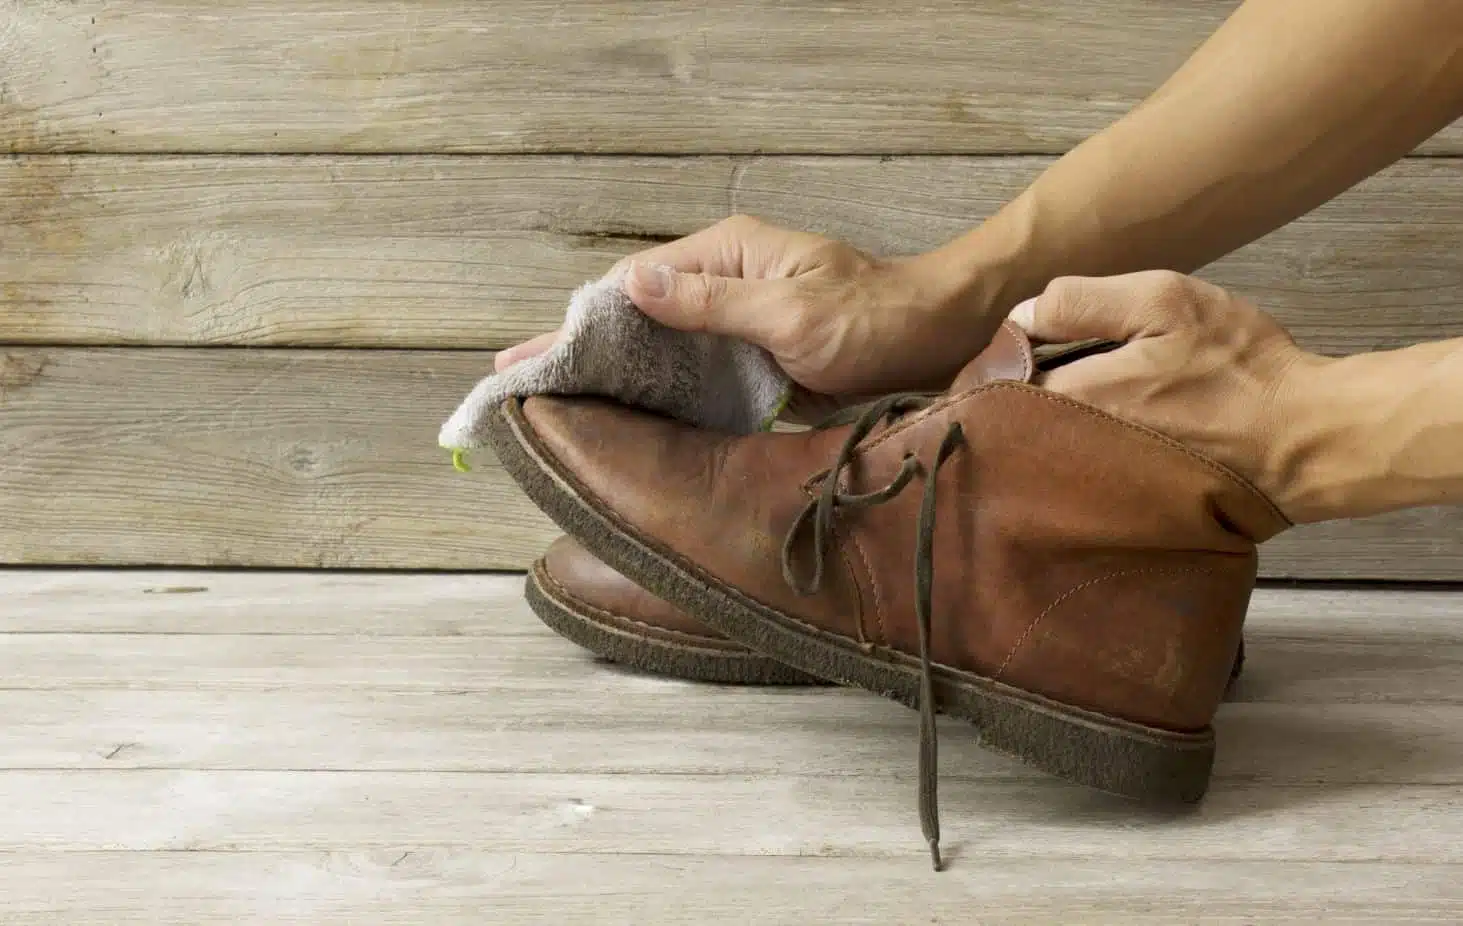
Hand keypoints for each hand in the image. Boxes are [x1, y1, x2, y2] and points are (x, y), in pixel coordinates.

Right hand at [495, 215, 1001, 402]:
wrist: (938, 338)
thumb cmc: (876, 321)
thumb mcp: (793, 313)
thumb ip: (712, 303)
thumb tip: (634, 283)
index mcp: (727, 254)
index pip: (634, 283)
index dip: (580, 321)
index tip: (531, 354)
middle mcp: (725, 278)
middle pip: (637, 310)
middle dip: (581, 345)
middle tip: (518, 379)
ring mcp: (737, 316)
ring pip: (660, 341)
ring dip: (612, 368)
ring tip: (552, 399)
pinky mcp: (753, 352)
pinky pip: (693, 367)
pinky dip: (655, 387)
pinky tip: (622, 410)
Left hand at [1010, 271, 1322, 522]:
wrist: (1305, 442)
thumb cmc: (1237, 368)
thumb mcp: (1163, 303)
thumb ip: (1080, 303)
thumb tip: (1018, 319)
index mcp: (1068, 402)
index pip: (991, 387)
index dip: (996, 363)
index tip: (1015, 350)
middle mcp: (1066, 459)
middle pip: (1008, 430)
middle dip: (1011, 404)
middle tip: (1042, 377)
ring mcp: (1090, 494)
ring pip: (1037, 459)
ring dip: (1041, 433)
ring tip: (1077, 408)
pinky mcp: (1119, 515)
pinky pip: (1073, 486)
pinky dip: (1074, 463)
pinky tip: (1103, 442)